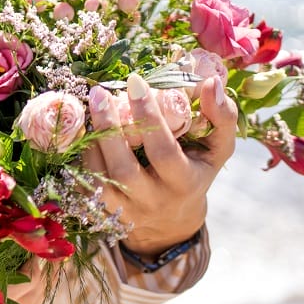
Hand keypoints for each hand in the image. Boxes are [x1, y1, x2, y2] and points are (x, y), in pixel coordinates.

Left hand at [85, 75, 236, 256]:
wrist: (172, 221)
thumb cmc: (196, 171)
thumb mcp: (218, 148)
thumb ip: (222, 117)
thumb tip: (211, 82)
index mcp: (184, 183)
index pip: (163, 152)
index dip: (149, 117)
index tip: (136, 82)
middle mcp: (153, 201)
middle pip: (124, 169)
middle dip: (109, 127)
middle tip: (100, 92)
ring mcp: (125, 209)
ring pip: (99, 178)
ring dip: (91, 140)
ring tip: (90, 106)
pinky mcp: (103, 211)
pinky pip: (85, 184)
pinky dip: (81, 156)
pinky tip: (82, 129)